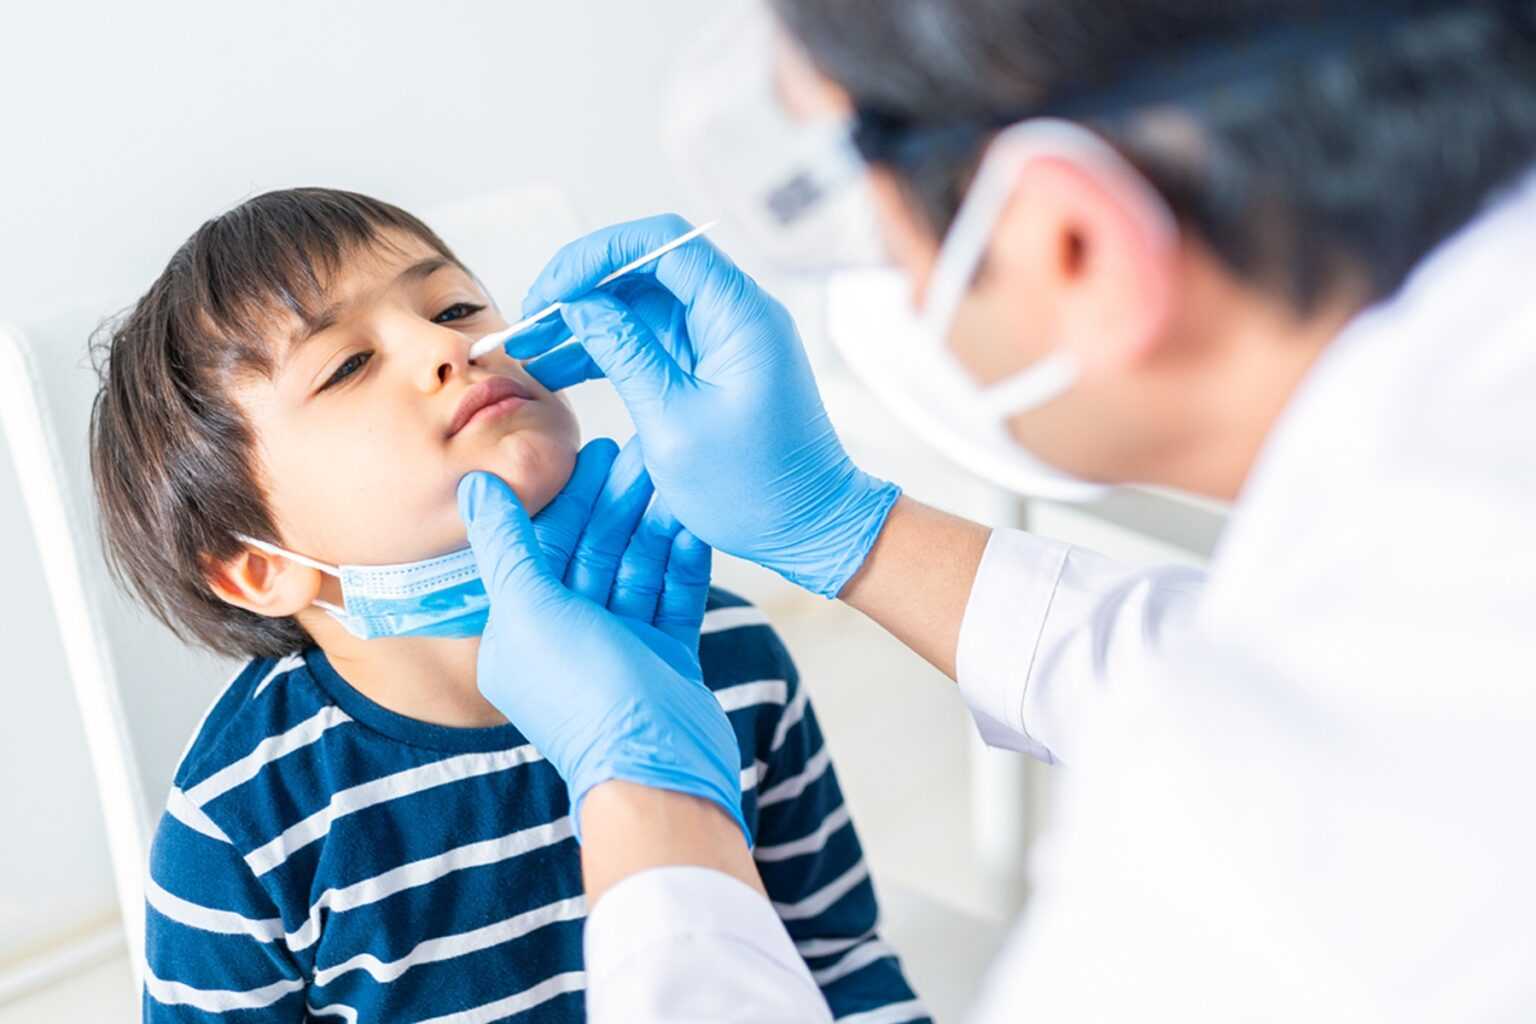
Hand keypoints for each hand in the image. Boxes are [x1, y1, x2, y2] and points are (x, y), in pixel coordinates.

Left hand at [458, 438, 747, 841]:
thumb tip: (474, 487)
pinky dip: (684, 559)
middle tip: (643, 450)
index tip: (593, 451)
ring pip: (638, 568)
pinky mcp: (667, 658)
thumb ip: (505, 545)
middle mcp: (568, 637)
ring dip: (655, 522)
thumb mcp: (531, 612)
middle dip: (618, 502)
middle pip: (595, 552)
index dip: (569, 497)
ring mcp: (622, 649)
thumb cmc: (586, 697)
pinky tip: (696, 520)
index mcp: (522, 631)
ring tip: (675, 476)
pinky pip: (674, 596)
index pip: (544, 547)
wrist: (659, 773)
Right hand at [505, 214, 899, 598]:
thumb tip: (579, 304)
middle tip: (528, 329)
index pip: (662, 243)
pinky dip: (609, 351)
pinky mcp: (712, 365)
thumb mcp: (673, 423)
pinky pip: (652, 339)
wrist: (810, 528)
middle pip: (645, 270)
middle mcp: (735, 313)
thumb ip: (624, 354)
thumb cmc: (755, 488)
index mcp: (738, 314)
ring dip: (586, 325)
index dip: (596, 256)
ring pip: (641, 306)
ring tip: (531, 355)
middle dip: (580, 292)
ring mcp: (723, 338)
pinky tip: (562, 370)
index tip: (551, 292)